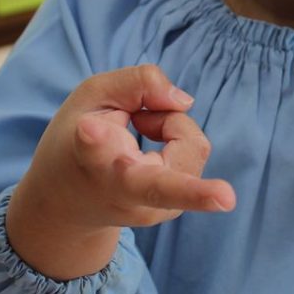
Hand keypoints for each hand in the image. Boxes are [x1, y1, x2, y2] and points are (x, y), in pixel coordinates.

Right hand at [7, 65, 234, 278]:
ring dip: (169, 123)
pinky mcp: (172, 209)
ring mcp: (151, 210)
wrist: (66, 202)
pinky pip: (195, 151)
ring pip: (192, 143)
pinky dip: (176, 137)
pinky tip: (147, 146)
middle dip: (197, 195)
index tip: (89, 132)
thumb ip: (136, 82)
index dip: (96, 139)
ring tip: (137, 126)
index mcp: (89, 156)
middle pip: (164, 184)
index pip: (95, 149)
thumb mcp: (93, 96)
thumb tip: (185, 102)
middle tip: (227, 199)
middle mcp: (122, 193)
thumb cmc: (77, 140)